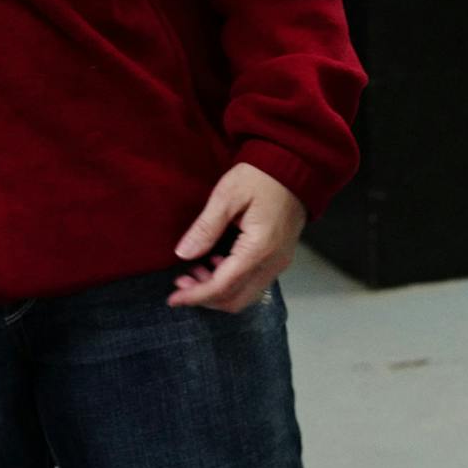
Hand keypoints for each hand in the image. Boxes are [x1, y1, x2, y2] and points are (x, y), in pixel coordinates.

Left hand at [168, 162, 306, 311]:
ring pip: (245, 295)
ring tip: (194, 273)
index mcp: (259, 248)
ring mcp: (279, 263)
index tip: (173, 298)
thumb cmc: (260, 177)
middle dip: (205, 298)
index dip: (196, 296)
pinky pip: (254, 283)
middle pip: (235, 299)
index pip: (223, 286)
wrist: (294, 168)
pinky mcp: (279, 258)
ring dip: (218, 292)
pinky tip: (215, 265)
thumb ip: (205, 227)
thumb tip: (183, 253)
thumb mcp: (227, 195)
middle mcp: (272, 262)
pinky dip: (232, 283)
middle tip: (181, 283)